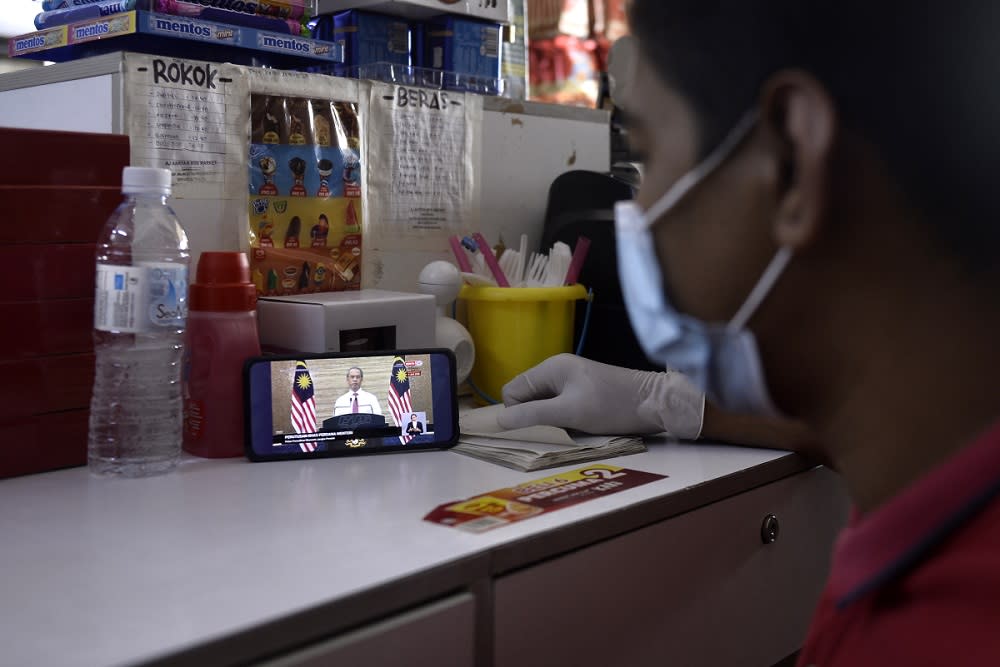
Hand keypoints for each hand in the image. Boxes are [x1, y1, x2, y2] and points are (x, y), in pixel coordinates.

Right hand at [497, 354, 703, 438]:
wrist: (654, 403)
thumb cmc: (611, 405)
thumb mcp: (569, 412)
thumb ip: (533, 415)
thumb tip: (498, 421)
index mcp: (550, 368)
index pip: (512, 390)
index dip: (516, 412)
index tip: (534, 429)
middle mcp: (557, 371)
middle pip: (526, 397)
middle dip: (532, 417)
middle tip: (551, 432)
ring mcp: (571, 382)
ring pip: (543, 405)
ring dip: (548, 421)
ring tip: (566, 431)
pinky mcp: (583, 394)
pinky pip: (559, 408)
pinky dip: (562, 421)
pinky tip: (576, 429)